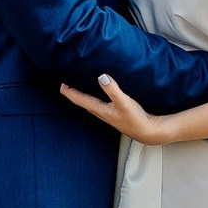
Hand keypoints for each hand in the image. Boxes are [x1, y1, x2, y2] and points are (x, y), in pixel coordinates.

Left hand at [60, 74, 180, 144]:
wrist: (146, 131)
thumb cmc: (135, 118)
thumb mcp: (124, 102)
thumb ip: (113, 90)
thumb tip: (102, 77)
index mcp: (98, 109)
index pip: (78, 98)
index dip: (67, 90)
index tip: (60, 80)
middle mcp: (99, 112)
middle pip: (80, 100)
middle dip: (72, 91)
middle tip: (66, 79)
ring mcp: (105, 113)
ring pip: (88, 102)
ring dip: (81, 93)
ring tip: (77, 83)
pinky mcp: (112, 113)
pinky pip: (96, 102)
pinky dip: (92, 95)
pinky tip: (95, 91)